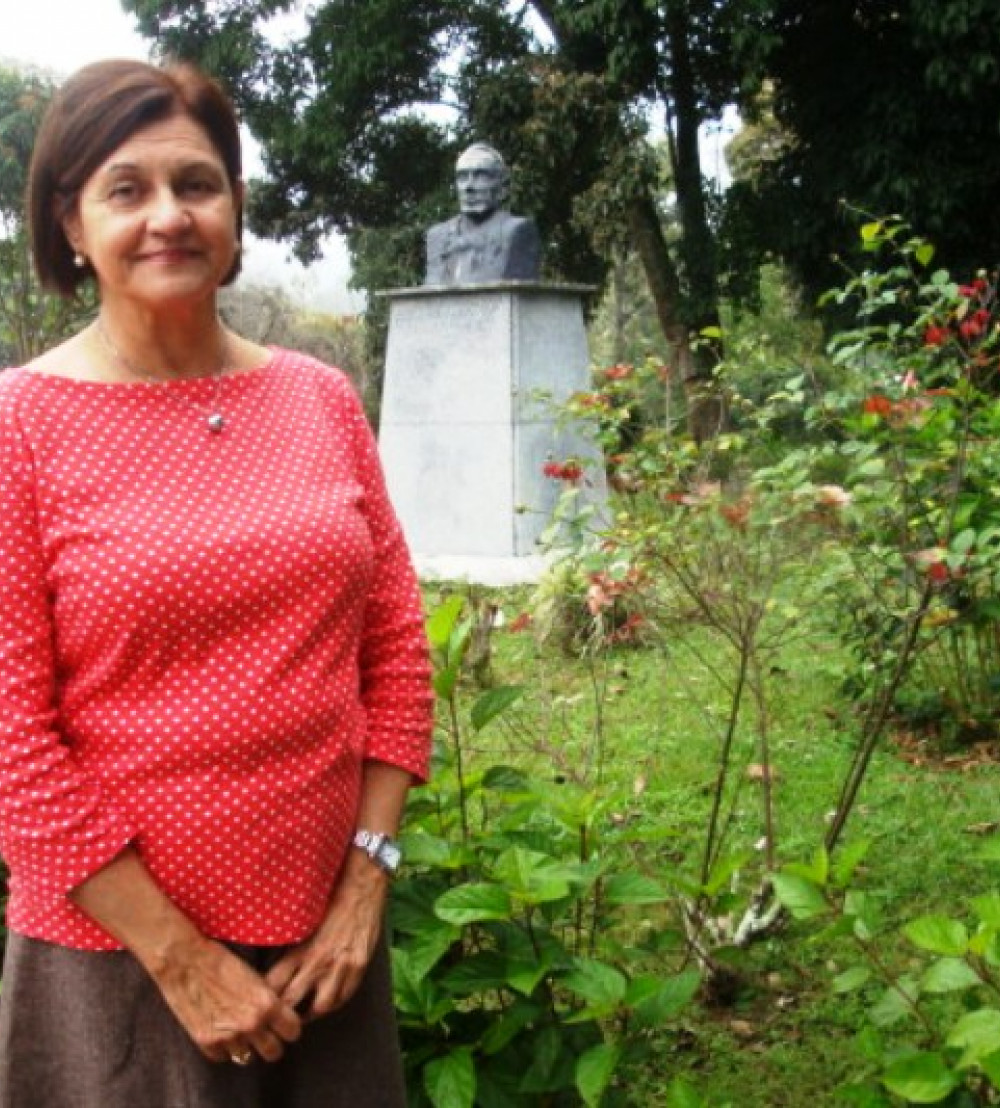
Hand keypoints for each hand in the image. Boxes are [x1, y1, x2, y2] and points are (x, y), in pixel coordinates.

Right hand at [149, 934, 301, 1063]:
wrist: (185, 960)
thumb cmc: (220, 960)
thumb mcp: (254, 976)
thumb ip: (267, 999)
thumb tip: (276, 1013)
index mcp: (267, 1004)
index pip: (293, 1031)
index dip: (288, 1027)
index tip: (283, 1024)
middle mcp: (251, 1024)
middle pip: (274, 1053)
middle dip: (271, 1043)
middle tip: (264, 1033)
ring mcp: (228, 1036)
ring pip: (248, 1058)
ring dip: (246, 1047)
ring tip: (241, 1032)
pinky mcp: (206, 1042)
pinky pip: (223, 1057)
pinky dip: (223, 1048)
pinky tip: (221, 1032)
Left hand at [264, 851, 388, 1019]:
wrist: (361, 891)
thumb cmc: (330, 901)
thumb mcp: (304, 923)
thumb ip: (291, 947)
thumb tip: (272, 965)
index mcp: (300, 949)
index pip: (274, 984)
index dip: (265, 997)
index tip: (260, 1002)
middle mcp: (318, 962)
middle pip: (292, 1002)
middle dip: (282, 1015)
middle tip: (277, 1019)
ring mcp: (340, 968)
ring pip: (320, 1007)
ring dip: (309, 1015)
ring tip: (301, 1017)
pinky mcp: (358, 968)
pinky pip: (344, 998)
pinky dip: (334, 1004)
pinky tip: (326, 1003)